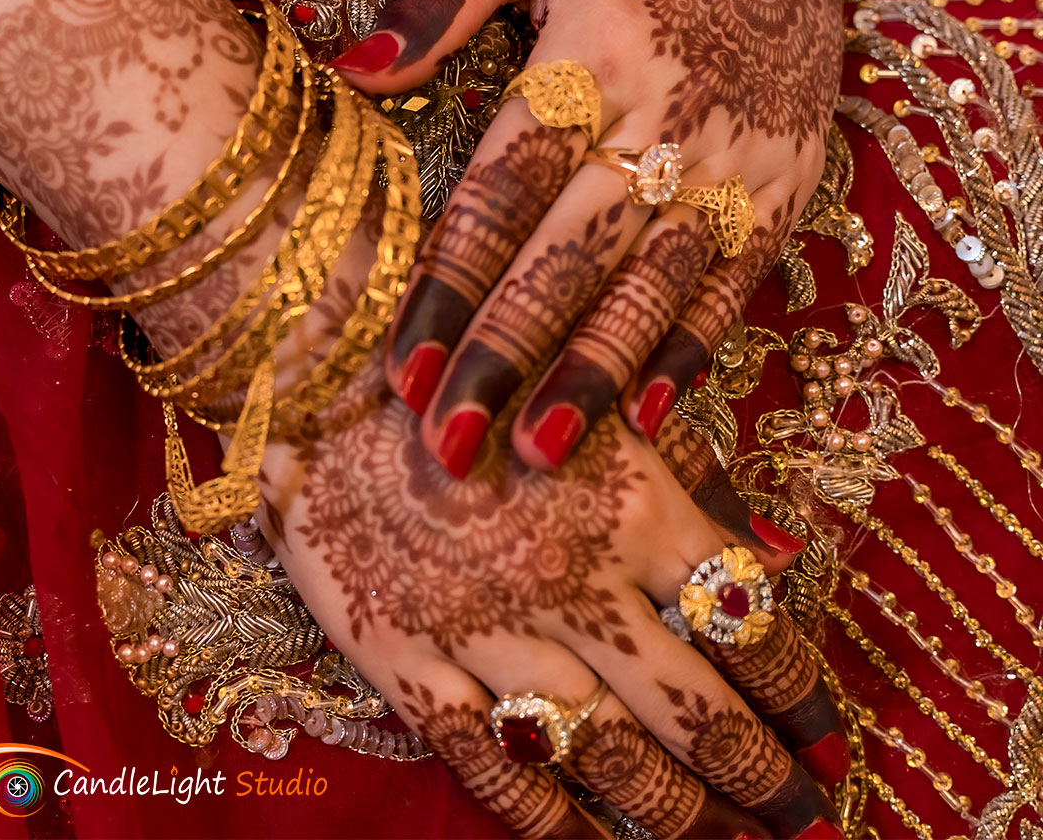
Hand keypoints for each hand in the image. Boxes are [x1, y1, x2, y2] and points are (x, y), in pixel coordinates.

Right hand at [261, 367, 848, 837]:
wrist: (328, 365)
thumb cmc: (475, 370)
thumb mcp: (592, 400)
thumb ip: (681, 478)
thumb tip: (770, 560)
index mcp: (632, 508)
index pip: (747, 627)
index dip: (801, 698)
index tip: (832, 744)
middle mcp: (574, 584)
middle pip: (693, 713)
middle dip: (764, 782)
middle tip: (809, 823)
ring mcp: (486, 630)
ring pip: (605, 756)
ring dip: (679, 817)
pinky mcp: (406, 658)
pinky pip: (490, 764)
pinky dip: (550, 823)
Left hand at [331, 0, 847, 476]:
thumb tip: (353, 68)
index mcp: (592, 55)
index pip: (503, 194)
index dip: (449, 286)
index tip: (399, 371)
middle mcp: (669, 116)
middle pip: (571, 258)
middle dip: (507, 356)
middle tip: (450, 447)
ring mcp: (738, 155)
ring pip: (655, 286)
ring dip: (593, 373)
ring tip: (538, 451)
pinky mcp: (789, 178)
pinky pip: (737, 279)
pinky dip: (693, 346)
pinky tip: (647, 410)